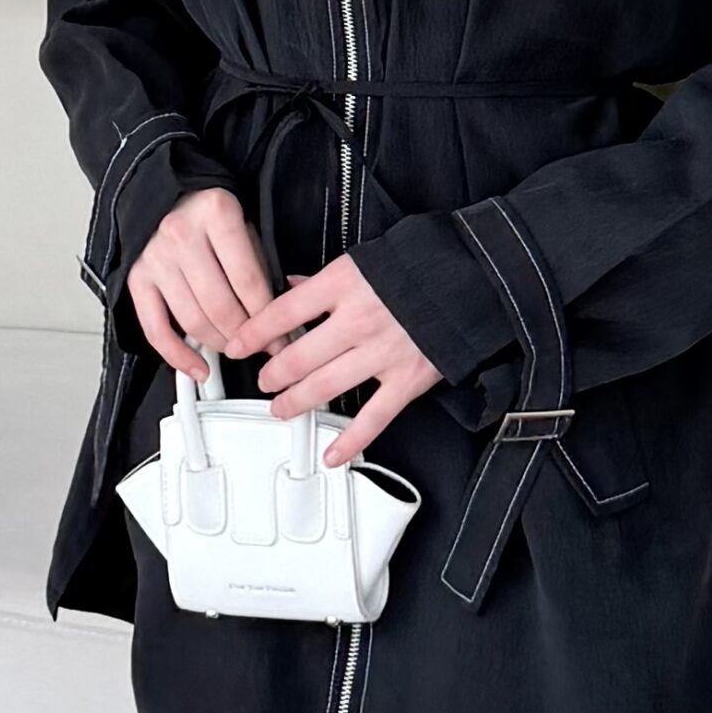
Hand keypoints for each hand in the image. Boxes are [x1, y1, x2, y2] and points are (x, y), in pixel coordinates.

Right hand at [124, 188, 283, 381]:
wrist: (166, 195)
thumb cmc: (209, 212)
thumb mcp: (245, 224)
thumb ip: (258, 265)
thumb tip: (277, 316)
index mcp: (216, 213)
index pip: (248, 280)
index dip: (268, 316)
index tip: (281, 335)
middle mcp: (180, 234)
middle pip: (220, 306)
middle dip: (246, 335)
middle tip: (261, 346)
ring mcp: (155, 258)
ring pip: (192, 321)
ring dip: (219, 344)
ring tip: (235, 350)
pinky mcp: (137, 278)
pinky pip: (156, 329)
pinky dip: (177, 356)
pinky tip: (197, 367)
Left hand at [224, 253, 441, 467]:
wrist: (475, 277)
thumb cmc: (421, 264)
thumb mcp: (365, 259)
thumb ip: (325, 280)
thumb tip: (291, 285)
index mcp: (344, 285)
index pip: (283, 312)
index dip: (253, 332)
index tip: (236, 345)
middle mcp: (358, 321)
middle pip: (298, 356)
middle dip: (273, 374)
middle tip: (264, 380)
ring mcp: (382, 354)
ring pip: (325, 387)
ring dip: (295, 402)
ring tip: (280, 408)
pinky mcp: (407, 380)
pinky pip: (373, 418)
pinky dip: (351, 440)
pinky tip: (332, 453)